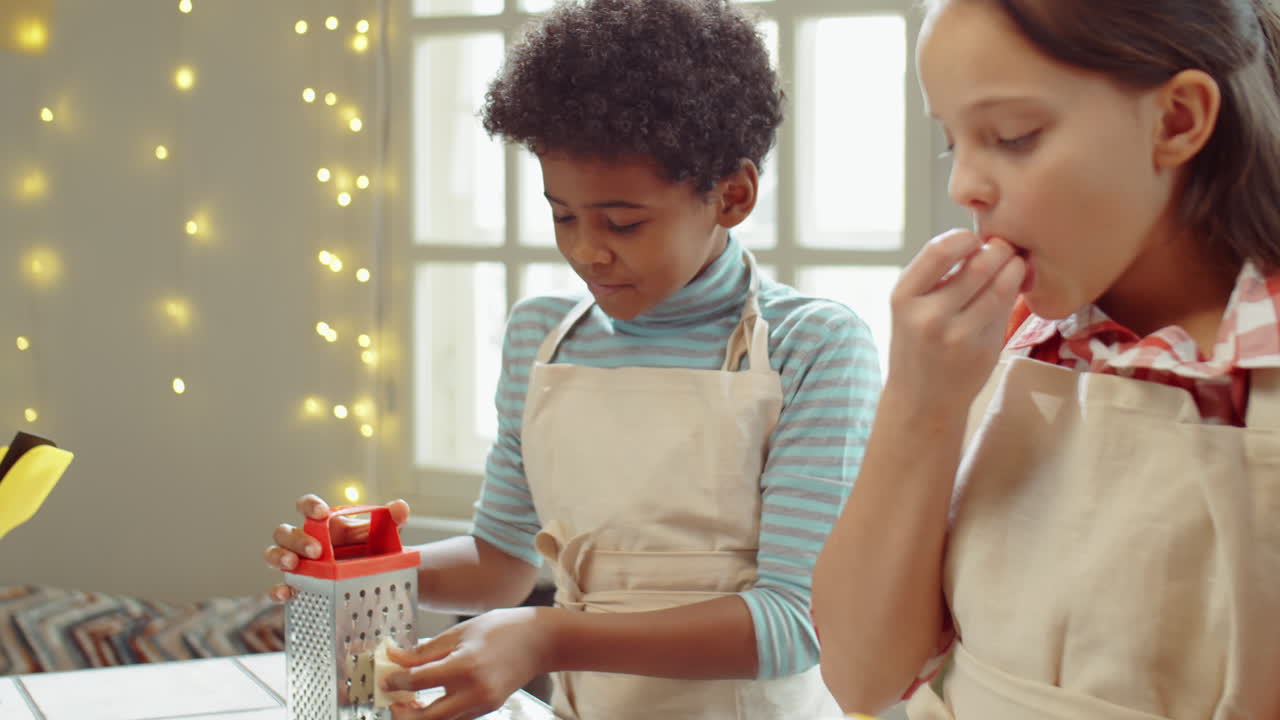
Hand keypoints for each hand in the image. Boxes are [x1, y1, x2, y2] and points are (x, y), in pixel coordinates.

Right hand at [262, 494, 411, 601]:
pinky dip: (278, 591)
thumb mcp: (383, 534)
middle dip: (297, 539)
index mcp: (323, 523)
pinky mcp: (296, 585)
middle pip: (285, 532)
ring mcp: (297, 563)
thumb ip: (392, 519)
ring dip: (279, 557)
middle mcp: (304, 540)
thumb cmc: (371, 548)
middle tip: (316, 550)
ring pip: (273, 554)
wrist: (374, 576)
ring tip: (293, 565)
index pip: (307, 506)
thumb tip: (400, 507)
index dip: (309, 505)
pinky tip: (288, 593)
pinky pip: (277, 587)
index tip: (321, 512)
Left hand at [382, 607, 558, 719]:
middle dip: (402, 712)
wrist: (538, 641)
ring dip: (419, 716)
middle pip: (425, 718)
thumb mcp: (459, 633)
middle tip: (392, 699)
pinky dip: (438, 713)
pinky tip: (430, 700)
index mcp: (465, 666)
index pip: (417, 682)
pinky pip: (455, 718)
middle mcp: (474, 691)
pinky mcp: (486, 709)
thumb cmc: (502, 629)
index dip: (395, 681)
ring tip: (409, 701)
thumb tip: (395, 659)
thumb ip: (425, 650)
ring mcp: (482, 704)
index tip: (385, 678)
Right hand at [885, 230, 1025, 413]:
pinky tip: (1013, 286)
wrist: (921, 400)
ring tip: (1015, 263)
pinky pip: (1006, 310)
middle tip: (1005, 247)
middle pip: (978, 264)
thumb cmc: (919, 344)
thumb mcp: (911, 307)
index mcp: (903, 297)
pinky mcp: (981, 350)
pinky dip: (1014, 291)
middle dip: (999, 248)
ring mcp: (956, 336)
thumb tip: (983, 238)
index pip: (940, 250)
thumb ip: (939, 275)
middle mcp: (927, 316)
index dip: (965, 238)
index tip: (973, 241)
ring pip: (999, 285)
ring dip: (1014, 267)